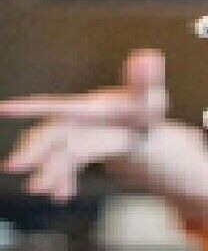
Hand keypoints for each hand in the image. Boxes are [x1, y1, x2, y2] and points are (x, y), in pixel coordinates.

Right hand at [1, 49, 166, 201]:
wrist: (146, 131)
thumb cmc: (145, 110)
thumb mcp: (150, 98)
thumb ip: (145, 80)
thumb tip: (148, 55)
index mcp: (89, 107)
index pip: (58, 106)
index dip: (32, 107)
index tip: (4, 109)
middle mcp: (77, 122)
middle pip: (51, 135)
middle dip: (33, 150)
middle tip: (14, 166)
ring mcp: (77, 140)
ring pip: (57, 156)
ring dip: (47, 171)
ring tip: (38, 189)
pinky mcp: (80, 156)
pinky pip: (68, 169)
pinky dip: (64, 181)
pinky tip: (62, 196)